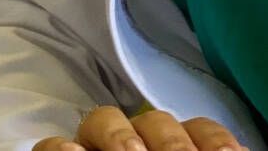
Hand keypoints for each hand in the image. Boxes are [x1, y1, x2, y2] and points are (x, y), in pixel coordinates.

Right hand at [32, 106, 251, 150]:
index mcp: (170, 143)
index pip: (199, 128)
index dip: (214, 138)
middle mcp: (134, 139)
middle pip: (154, 120)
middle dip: (171, 142)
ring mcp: (95, 145)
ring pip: (103, 118)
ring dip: (120, 137)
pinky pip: (53, 144)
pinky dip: (61, 148)